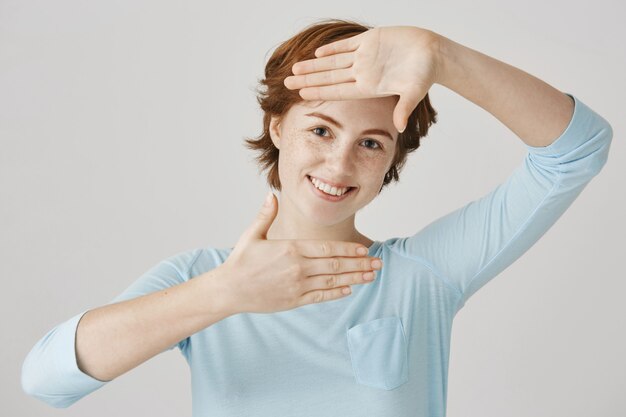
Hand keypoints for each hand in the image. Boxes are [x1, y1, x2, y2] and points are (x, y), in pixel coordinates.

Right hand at [221, 193, 381, 313]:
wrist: (229, 290)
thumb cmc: (241, 261)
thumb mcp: (252, 234)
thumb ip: (266, 215)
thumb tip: (272, 194)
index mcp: (290, 249)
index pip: (327, 248)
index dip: (348, 249)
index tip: (364, 249)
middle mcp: (297, 268)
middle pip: (336, 266)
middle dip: (359, 264)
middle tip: (378, 263)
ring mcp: (296, 286)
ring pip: (332, 282)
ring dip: (354, 278)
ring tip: (371, 276)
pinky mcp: (293, 301)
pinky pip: (320, 297)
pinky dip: (336, 294)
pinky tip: (349, 290)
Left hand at [284, 26, 440, 132]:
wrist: (434, 53)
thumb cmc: (426, 73)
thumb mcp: (414, 91)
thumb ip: (404, 107)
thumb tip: (401, 126)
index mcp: (369, 86)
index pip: (337, 90)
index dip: (318, 91)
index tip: (300, 95)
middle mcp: (363, 72)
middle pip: (328, 77)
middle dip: (307, 79)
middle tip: (286, 83)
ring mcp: (365, 57)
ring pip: (332, 62)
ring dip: (313, 65)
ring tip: (294, 68)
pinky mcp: (371, 40)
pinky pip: (347, 45)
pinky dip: (332, 48)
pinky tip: (317, 52)